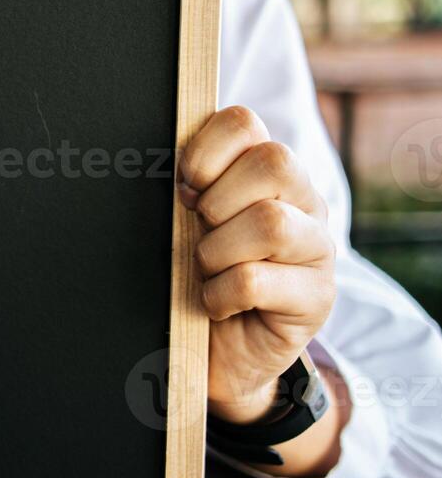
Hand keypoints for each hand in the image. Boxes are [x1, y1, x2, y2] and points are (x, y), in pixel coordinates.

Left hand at [179, 106, 336, 427]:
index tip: (183, 186)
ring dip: (216, 252)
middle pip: (274, 162)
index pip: (244, 123)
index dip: (204, 149)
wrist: (218, 355)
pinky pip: (255, 281)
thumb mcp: (184, 227)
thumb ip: (184, 190)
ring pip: (270, 223)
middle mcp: (304, 202)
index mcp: (267, 173)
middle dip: (218, 200)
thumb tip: (158, 167)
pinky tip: (216, 305)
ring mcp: (318, 249)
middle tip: (199, 231)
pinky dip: (220, 295)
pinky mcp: (317, 298)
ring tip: (205, 271)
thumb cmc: (195, 279)